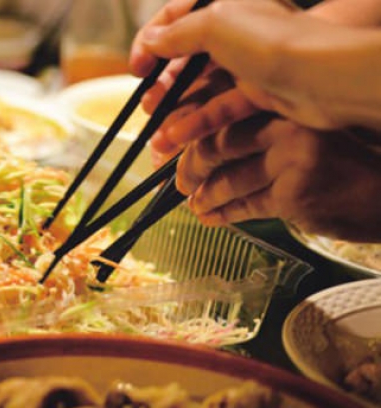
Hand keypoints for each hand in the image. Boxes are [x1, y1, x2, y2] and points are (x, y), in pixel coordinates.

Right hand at [129, 0, 380, 132]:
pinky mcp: (257, 93)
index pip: (174, 17)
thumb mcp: (212, 24)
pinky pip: (218, 108)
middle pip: (185, 58)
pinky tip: (176, 139)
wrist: (322, 78)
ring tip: (157, 136)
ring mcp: (247, 64)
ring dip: (175, 112)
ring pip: (200, 88)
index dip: (149, 42)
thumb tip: (150, 41)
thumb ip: (174, 32)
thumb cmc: (270, 43)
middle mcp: (236, 31)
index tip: (136, 68)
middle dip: (161, 85)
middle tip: (147, 104)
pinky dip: (196, 124)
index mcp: (225, 4)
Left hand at [177, 115, 380, 241]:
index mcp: (282, 100)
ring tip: (195, 204)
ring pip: (229, 179)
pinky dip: (223, 213)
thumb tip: (188, 143)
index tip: (163, 146)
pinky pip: (247, 204)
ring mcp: (292, 157)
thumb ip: (252, 130)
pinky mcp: (295, 192)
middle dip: (190, 168)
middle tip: (179, 183)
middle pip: (218, 144)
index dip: (185, 132)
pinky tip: (212, 217)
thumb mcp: (293, 131)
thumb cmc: (334, 162)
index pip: (219, 111)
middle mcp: (287, 122)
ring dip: (205, 196)